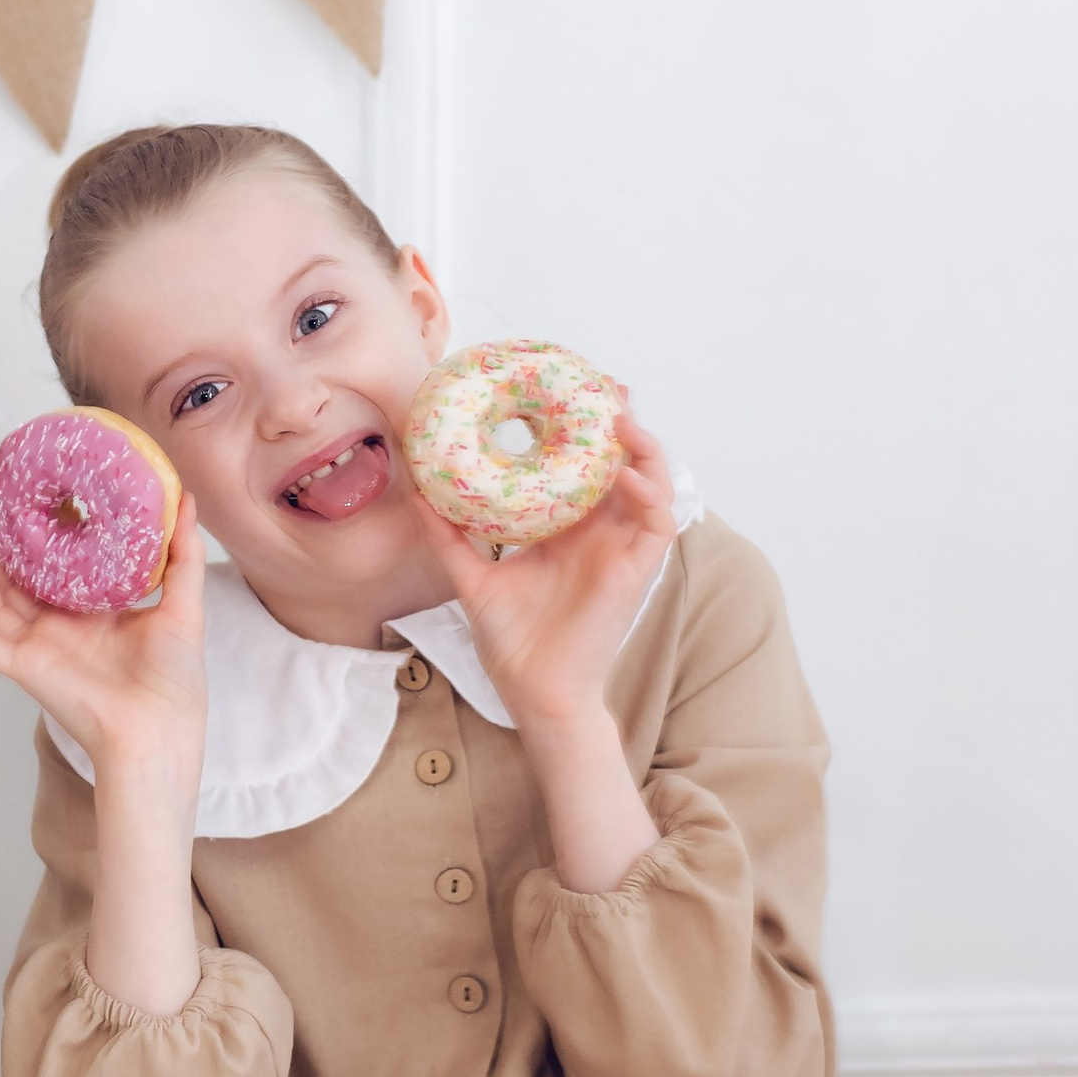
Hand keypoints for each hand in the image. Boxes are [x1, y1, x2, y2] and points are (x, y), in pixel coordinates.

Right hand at [0, 499, 208, 804]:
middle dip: (3, 549)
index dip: (43, 543)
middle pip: (17, 584)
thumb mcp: (183, 606)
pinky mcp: (22, 665)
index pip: (58, 575)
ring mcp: (37, 648)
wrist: (158, 727)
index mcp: (93, 618)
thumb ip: (182, 555)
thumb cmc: (173, 680)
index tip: (38, 506)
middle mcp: (60, 631)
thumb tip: (185, 501)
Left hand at [409, 414, 677, 735]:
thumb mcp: (473, 576)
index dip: (583, 429)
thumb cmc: (511, 639)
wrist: (533, 689)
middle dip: (621, 424)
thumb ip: (449, 536)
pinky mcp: (637, 571)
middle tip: (604, 387)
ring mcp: (621, 548)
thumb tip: (419, 494)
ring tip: (622, 420)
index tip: (566, 390)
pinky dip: (650, 495)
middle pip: (624, 463)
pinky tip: (630, 476)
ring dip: (645, 450)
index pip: (584, 466)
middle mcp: (600, 531)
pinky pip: (658, 524)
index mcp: (568, 526)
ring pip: (652, 484)